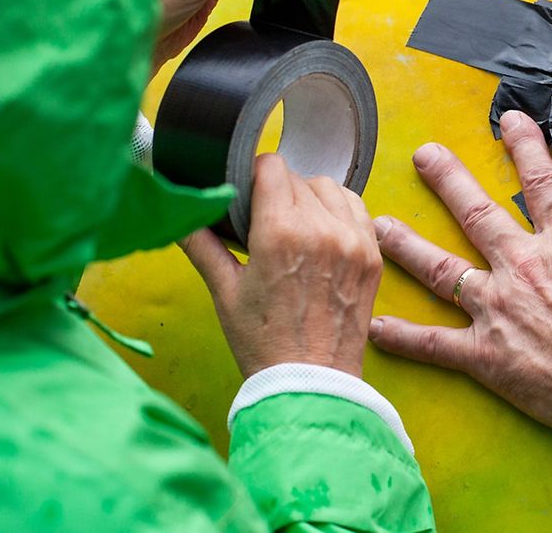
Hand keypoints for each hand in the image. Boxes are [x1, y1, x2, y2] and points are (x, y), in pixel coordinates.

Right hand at [181, 154, 381, 377]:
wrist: (311, 384)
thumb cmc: (264, 342)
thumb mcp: (224, 291)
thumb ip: (201, 243)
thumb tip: (179, 214)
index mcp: (281, 233)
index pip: (271, 167)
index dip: (253, 174)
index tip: (246, 190)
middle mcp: (322, 229)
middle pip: (298, 178)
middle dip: (277, 191)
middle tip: (263, 219)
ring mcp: (353, 241)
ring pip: (330, 188)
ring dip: (310, 197)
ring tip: (294, 225)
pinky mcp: (372, 256)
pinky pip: (358, 210)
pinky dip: (339, 212)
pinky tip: (323, 232)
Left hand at [368, 110, 551, 430]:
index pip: (542, 181)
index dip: (525, 146)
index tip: (507, 119)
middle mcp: (524, 267)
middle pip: (478, 214)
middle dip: (449, 179)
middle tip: (424, 155)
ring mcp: (498, 310)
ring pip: (442, 270)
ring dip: (407, 246)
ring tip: (378, 225)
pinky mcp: (486, 356)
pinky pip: (435, 345)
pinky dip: (402, 337)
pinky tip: (373, 325)